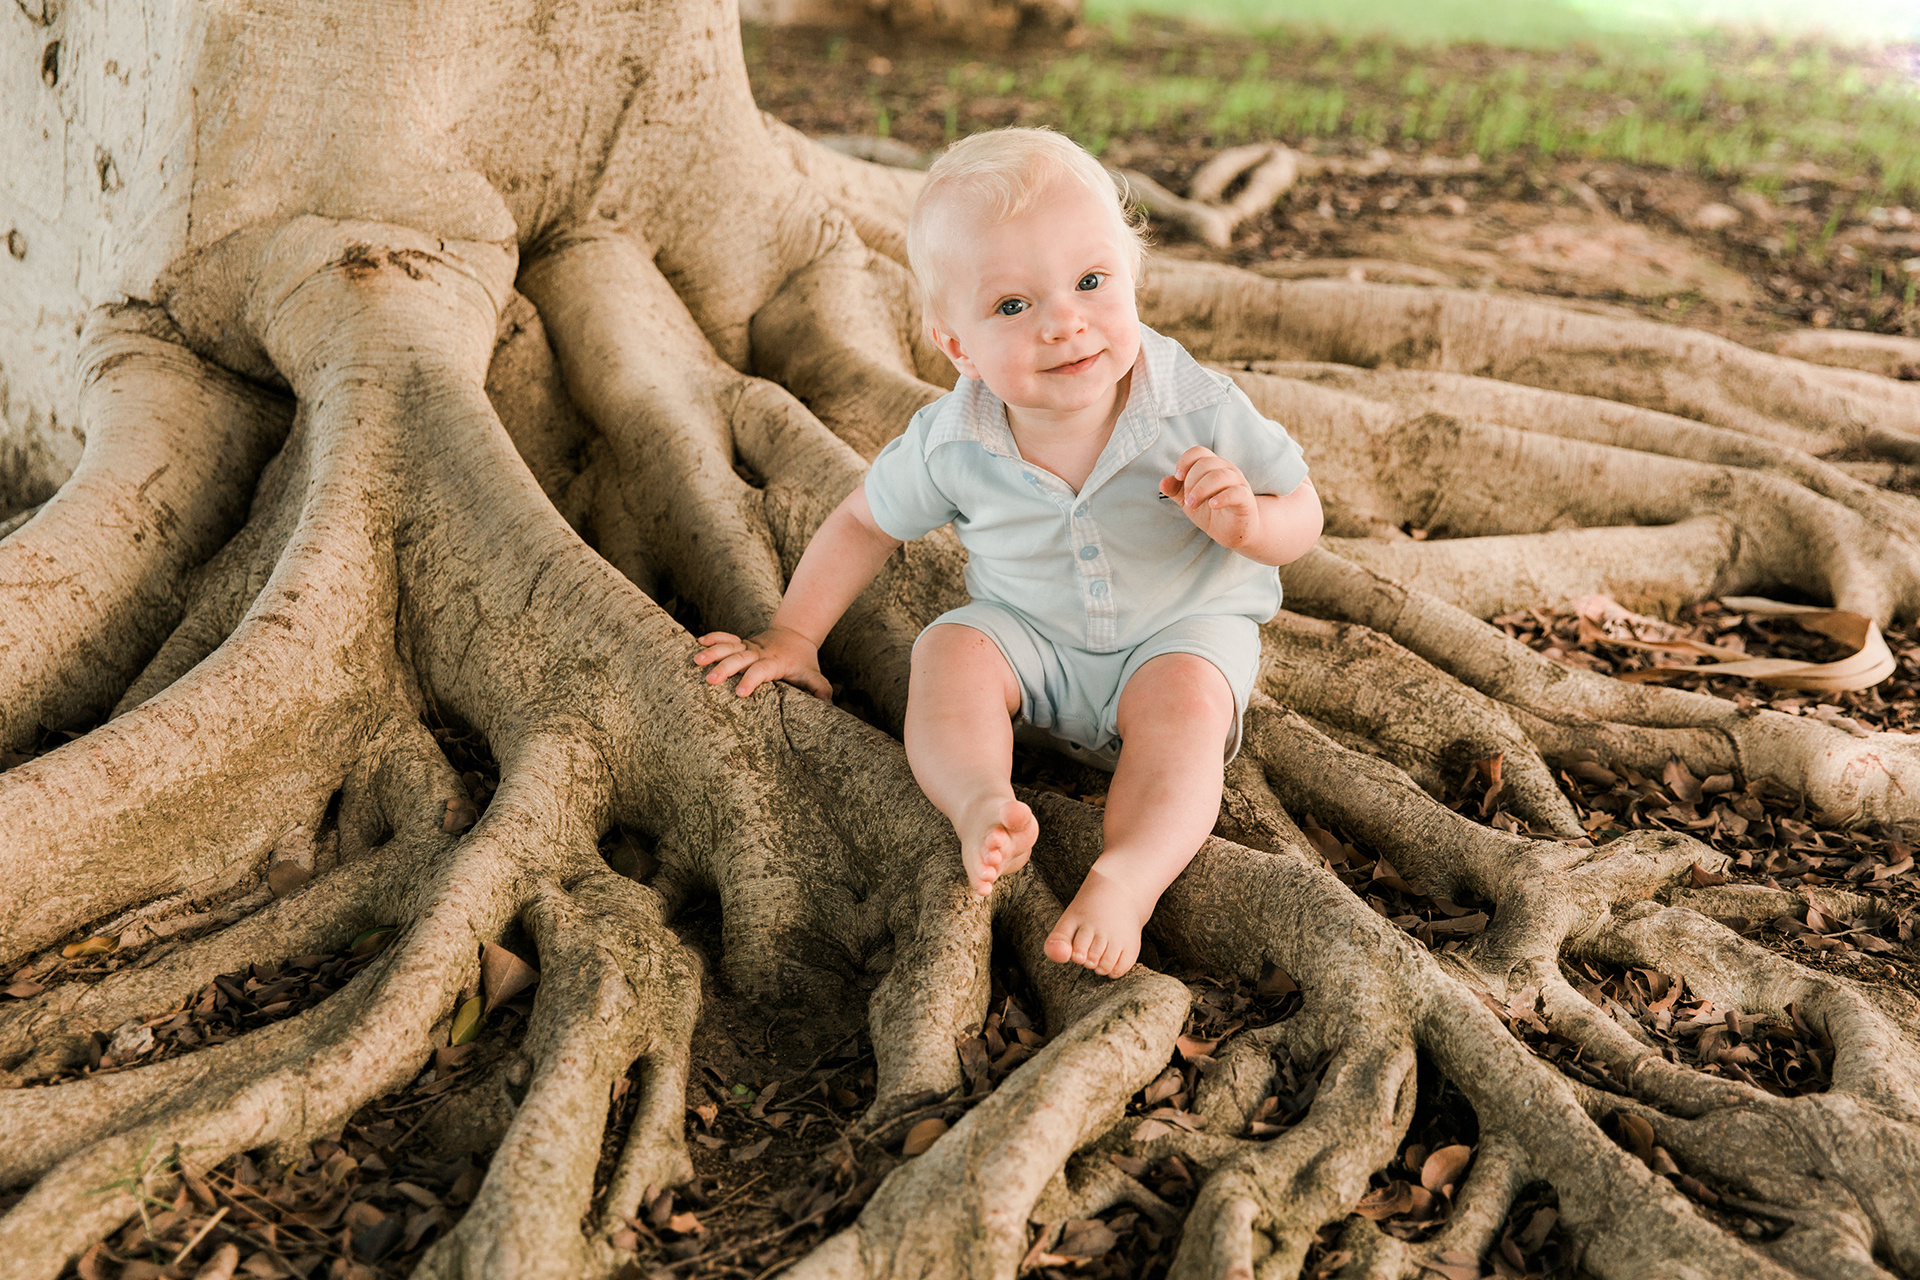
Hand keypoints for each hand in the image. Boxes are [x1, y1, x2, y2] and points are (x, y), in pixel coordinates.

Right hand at [693, 627, 831, 699]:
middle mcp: (759, 652)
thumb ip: (820, 690)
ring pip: (729, 646)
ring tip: (696, 660)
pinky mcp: (741, 642)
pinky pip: (725, 637)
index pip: (762, 670)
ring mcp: (748, 646)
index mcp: (775, 662)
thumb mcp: (813, 674)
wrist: (795, 635)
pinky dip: (713, 638)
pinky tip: (698, 643)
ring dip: (713, 652)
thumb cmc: (803, 661)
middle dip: (725, 667)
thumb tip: (829, 707)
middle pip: (740, 658)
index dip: (752, 679)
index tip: (741, 692)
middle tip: (710, 679)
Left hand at [1161, 446, 1259, 548]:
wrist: (1232, 532)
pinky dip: (1222, 497)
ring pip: (1220, 475)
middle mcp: (1227, 470)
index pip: (1199, 452)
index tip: (1178, 477)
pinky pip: (1236, 492)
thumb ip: (1176, 491)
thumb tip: (1163, 482)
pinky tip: (1212, 505)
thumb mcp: (1188, 501)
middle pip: (1206, 463)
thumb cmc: (1211, 511)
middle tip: (1187, 500)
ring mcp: (1238, 483)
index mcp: (1212, 467)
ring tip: (1192, 504)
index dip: (1185, 461)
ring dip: (1201, 489)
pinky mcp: (1246, 499)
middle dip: (1191, 481)